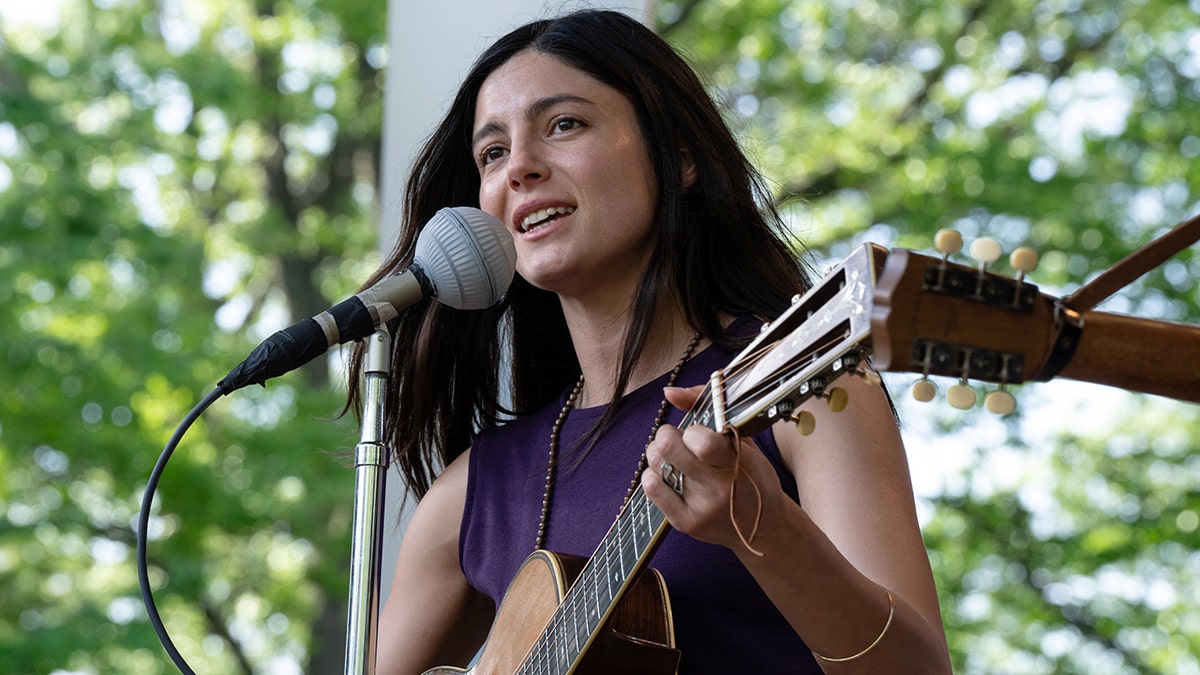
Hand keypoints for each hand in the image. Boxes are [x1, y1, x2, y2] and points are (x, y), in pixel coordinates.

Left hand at [641, 385, 783, 553]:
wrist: (763, 527)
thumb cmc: (752, 475)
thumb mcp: (744, 438)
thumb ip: (707, 406)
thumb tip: (668, 392)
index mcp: (739, 462)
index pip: (702, 442)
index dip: (691, 431)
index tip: (697, 433)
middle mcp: (719, 488)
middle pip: (667, 448)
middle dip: (666, 435)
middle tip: (676, 439)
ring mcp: (701, 508)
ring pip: (655, 465)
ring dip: (659, 454)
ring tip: (674, 458)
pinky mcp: (685, 523)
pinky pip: (651, 488)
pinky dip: (652, 474)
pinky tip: (667, 475)